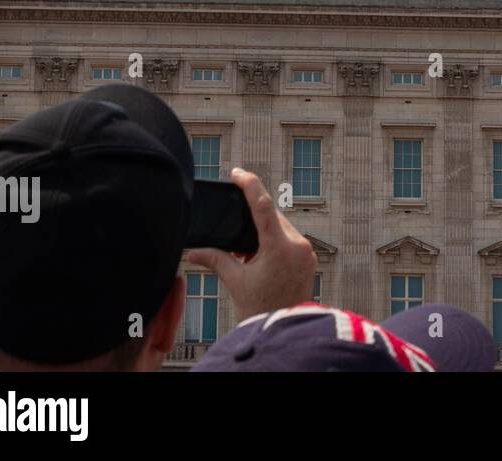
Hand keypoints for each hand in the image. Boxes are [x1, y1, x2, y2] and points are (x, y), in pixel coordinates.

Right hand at [187, 168, 315, 321]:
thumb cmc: (261, 308)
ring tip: (246, 244)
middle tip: (234, 211)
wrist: (284, 327)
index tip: (237, 173)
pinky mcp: (309, 258)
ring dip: (264, 228)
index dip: (249, 185)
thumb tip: (193, 252)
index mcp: (279, 247)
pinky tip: (259, 251)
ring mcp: (306, 251)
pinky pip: (290, 238)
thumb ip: (216, 260)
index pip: (263, 206)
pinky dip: (274, 239)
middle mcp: (297, 245)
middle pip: (273, 215)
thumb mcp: (236, 281)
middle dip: (253, 213)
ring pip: (282, 226)